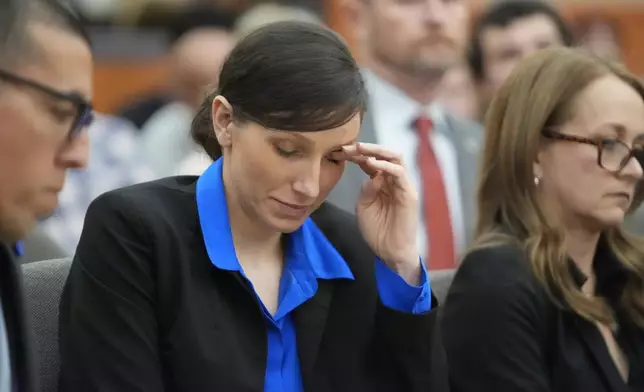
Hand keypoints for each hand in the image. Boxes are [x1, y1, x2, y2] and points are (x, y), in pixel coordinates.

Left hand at [332, 143, 420, 284]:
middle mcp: (393, 180)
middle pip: (383, 154)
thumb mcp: (364, 206)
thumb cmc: (377, 230)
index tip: (337, 152)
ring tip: (360, 148)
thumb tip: (370, 173)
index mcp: (381, 182)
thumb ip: (366, 189)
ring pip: (394, 157)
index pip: (370, 161)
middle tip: (348, 146)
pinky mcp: (409, 193)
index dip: (355, 155)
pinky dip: (385, 166)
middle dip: (365, 148)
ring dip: (376, 151)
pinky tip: (371, 164)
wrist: (390, 251)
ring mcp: (403, 185)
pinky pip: (399, 173)